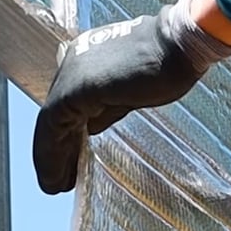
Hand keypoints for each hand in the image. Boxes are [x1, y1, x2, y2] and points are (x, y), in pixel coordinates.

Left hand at [33, 7, 201, 193]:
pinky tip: (57, 177)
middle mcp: (74, 64)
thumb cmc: (170, 62)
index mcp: (87, 60)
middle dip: (57, 150)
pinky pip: (54, 127)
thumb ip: (109, 107)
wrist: (180, 45)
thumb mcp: (133, 90)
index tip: (70, 162)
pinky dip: (52, 155)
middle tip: (60, 179)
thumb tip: (92, 126)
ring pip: (51, 123)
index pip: (69, 104)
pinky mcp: (78, 87)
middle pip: (57, 115)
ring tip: (55, 186)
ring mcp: (73, 74)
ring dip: (52, 158)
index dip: (67, 137)